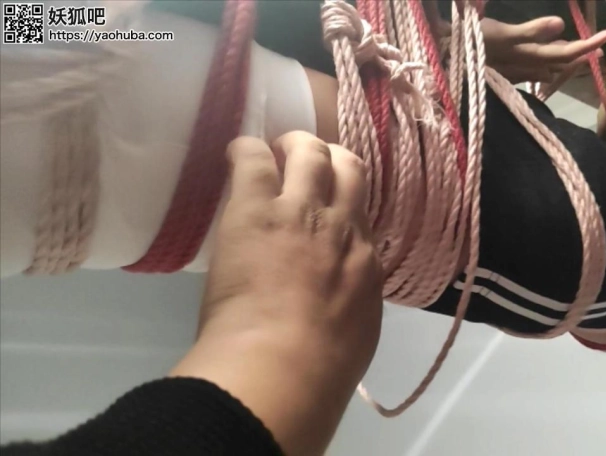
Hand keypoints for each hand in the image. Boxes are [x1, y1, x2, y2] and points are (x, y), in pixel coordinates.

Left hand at [172, 132, 382, 455]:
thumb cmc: (322, 369)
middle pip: (348, 169)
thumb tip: (341, 302)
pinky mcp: (256, 208)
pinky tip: (235, 154)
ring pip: (310, 153)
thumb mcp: (356, 335)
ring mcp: (301, 211)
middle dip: (330, 159)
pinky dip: (245, 150)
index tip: (328, 210)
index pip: (361, 215)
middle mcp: (341, 226)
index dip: (344, 205)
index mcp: (366, 261)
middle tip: (306, 164)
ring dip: (293, 146)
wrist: (285, 366)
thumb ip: (351, 306)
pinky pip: (253, 158)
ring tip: (275, 150)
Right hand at [482, 16, 605, 83]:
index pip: (567, 54)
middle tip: (601, 45)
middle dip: (581, 54)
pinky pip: (533, 69)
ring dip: (565, 60)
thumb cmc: (470, 44)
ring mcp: (517, 72)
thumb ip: (530, 31)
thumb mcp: (499, 34)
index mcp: (529, 56)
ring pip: (548, 67)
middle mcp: (527, 67)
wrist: (443, 60)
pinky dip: (545, 63)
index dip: (588, 45)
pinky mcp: (506, 72)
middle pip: (561, 63)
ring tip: (581, 53)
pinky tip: (546, 62)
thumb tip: (561, 25)